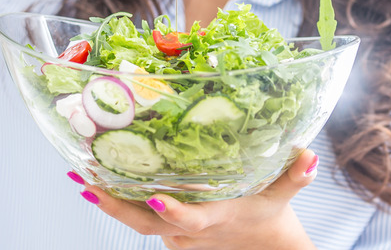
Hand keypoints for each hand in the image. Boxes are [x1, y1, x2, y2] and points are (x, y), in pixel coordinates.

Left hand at [74, 150, 319, 249]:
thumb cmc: (271, 220)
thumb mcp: (283, 198)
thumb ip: (295, 178)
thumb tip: (309, 155)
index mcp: (214, 220)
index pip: (190, 220)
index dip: (174, 213)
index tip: (155, 200)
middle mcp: (189, 232)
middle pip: (145, 224)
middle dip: (113, 205)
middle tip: (85, 182)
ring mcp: (176, 235)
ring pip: (137, 221)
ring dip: (108, 200)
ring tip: (80, 175)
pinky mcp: (170, 231)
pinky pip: (140, 216)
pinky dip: (120, 200)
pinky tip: (99, 179)